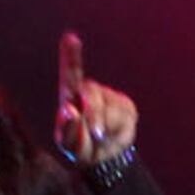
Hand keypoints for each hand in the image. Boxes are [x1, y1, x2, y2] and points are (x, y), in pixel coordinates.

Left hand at [55, 30, 137, 170]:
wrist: (107, 157)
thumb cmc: (82, 148)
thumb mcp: (71, 147)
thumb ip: (68, 131)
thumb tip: (71, 110)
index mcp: (70, 98)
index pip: (70, 74)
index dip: (71, 55)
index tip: (71, 37)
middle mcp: (88, 93)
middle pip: (90, 93)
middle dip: (93, 113)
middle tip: (96, 134)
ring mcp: (109, 97)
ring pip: (107, 108)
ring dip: (104, 127)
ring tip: (100, 138)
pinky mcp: (126, 106)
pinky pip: (123, 116)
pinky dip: (118, 130)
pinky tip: (113, 133)